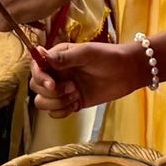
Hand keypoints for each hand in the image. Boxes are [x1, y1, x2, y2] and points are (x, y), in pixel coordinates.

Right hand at [28, 40, 145, 118]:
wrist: (128, 71)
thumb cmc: (109, 57)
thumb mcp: (87, 53)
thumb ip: (63, 57)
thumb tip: (40, 53)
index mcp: (57, 58)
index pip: (36, 68)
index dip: (40, 78)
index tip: (52, 84)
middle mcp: (57, 73)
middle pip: (36, 87)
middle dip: (51, 92)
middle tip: (73, 87)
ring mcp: (63, 89)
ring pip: (42, 102)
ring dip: (57, 102)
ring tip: (76, 94)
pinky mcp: (72, 102)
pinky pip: (55, 113)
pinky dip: (63, 111)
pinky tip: (76, 103)